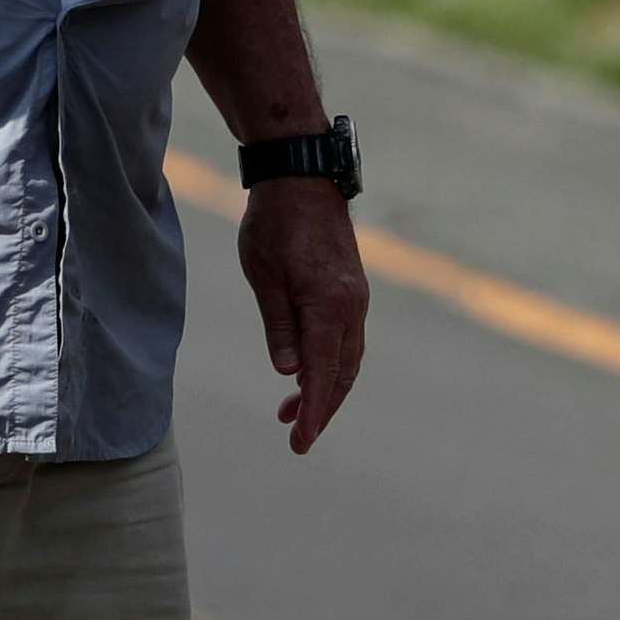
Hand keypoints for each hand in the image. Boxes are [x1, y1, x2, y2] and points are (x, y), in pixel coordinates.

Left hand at [236, 179, 367, 452]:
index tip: (302, 442)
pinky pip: (347, 338)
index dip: (315, 412)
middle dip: (323, 408)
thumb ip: (279, 326)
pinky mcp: (351, 289)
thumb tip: (289, 371)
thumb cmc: (275, 223)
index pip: (324, 374)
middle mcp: (351, 307)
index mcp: (328, 306)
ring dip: (326, 387)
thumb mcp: (264, 276)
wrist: (302, 177)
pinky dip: (330, 362)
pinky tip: (307, 369)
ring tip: (293, 409)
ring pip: (348, 358)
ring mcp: (356, 298)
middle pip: (343, 373)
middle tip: (297, 436)